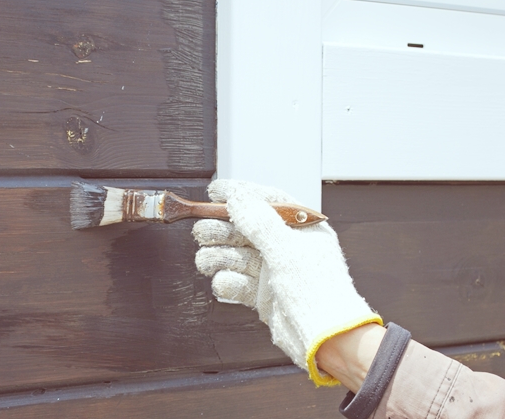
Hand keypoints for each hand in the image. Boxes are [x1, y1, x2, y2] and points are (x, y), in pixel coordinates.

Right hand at [193, 179, 381, 385]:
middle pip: (246, 228)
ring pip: (237, 255)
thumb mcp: (288, 249)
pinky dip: (228, 281)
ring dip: (218, 255)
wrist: (327, 339)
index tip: (214, 191)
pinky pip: (238, 282)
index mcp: (302, 228)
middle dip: (222, 228)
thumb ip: (260, 222)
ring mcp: (274, 271)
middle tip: (203, 231)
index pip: (267, 201)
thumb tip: (237, 199)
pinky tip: (224, 281)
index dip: (240, 194)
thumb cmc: (319, 292)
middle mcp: (287, 247)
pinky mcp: (263, 294)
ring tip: (205, 260)